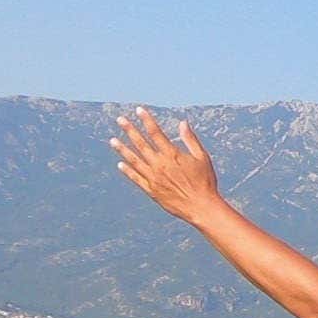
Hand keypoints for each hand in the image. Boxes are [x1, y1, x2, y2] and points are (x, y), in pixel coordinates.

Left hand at [110, 108, 231, 226]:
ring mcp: (154, 178)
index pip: (156, 133)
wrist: (201, 207)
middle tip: (120, 120)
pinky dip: (128, 171)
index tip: (139, 110)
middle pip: (141, 144)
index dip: (147, 120)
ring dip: (123, 149)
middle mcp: (160, 165)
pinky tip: (120, 164)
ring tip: (113, 140)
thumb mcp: (202, 157)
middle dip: (130, 130)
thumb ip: (190, 140)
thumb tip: (183, 123)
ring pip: (134, 160)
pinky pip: (136, 178)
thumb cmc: (205, 182)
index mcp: (172, 155)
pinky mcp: (151, 191)